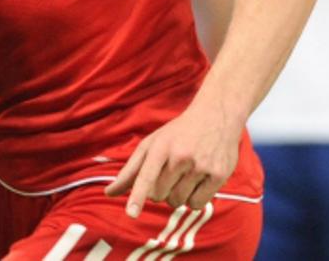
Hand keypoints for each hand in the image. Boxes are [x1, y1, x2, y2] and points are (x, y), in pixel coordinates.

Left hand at [104, 107, 240, 217]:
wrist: (217, 114)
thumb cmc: (179, 132)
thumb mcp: (152, 144)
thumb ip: (130, 170)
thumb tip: (109, 193)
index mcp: (161, 146)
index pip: (147, 176)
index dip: (138, 196)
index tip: (131, 213)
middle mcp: (182, 156)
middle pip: (159, 195)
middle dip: (160, 191)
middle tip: (170, 173)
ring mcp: (202, 165)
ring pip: (178, 201)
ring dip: (177, 195)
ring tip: (186, 175)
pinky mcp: (219, 174)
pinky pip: (197, 203)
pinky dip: (195, 198)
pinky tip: (199, 181)